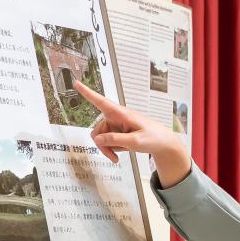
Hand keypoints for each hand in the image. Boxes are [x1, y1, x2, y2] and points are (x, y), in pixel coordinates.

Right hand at [74, 83, 191, 184]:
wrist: (163, 143)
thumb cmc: (153, 137)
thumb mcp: (135, 141)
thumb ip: (116, 140)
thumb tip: (98, 139)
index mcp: (121, 114)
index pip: (101, 102)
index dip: (88, 93)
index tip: (76, 83)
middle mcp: (116, 117)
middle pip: (97, 130)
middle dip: (102, 145)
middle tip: (112, 157)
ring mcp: (116, 125)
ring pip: (100, 138)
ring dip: (107, 149)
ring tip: (117, 156)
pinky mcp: (117, 132)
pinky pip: (107, 141)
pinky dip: (111, 149)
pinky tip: (121, 151)